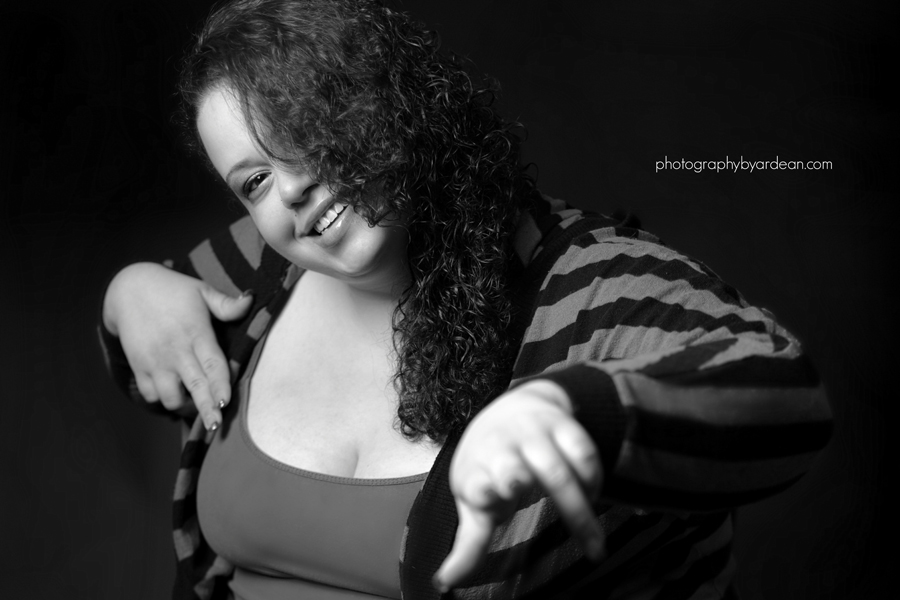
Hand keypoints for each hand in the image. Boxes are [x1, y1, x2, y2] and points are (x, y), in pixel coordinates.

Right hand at [102, 262, 252, 429]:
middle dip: (206, 409)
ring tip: (197, 405)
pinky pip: (151, 395)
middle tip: (215, 425)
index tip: (226, 402)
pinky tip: (175, 393)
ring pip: (170, 397)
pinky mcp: (139, 367)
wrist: (128, 290)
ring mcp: (155, 361)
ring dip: (185, 405)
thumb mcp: (201, 291)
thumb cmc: (173, 291)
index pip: (212, 364)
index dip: (220, 385)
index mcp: (195, 332)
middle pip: (194, 386)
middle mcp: (175, 350)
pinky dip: (163, 399)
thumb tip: (251, 300)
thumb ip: (226, 304)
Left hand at [433, 380, 605, 591]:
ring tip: (593, 544)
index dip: (480, 493)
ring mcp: (532, 434)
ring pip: (556, 471)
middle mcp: (502, 449)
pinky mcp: (562, 424)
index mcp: (477, 471)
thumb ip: (469, 545)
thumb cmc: (491, 466)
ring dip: (578, 509)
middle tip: (530, 505)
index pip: (475, 484)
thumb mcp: (475, 501)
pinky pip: (584, 452)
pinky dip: (594, 480)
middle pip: (512, 472)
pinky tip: (594, 498)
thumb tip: (446, 582)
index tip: (485, 503)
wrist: (512, 410)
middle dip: (517, 483)